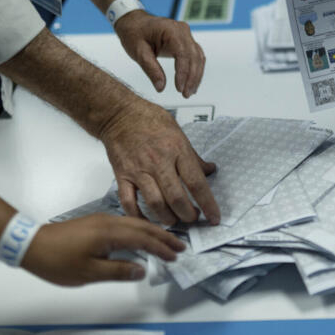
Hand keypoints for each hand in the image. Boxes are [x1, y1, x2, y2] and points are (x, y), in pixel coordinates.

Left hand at [22, 214, 185, 285]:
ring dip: (152, 232)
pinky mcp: (95, 223)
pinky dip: (139, 230)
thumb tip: (142, 269)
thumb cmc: (58, 261)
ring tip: (166, 241)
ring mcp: (101, 220)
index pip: (143, 238)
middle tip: (180, 246)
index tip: (175, 256)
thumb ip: (118, 271)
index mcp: (109, 233)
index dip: (161, 247)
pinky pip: (125, 223)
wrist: (31, 245)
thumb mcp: (89, 272)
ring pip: (134, 223)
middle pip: (143, 226)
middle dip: (163, 236)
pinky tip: (141, 237)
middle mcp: (109, 221)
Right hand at [98, 98, 219, 225]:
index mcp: (177, 150)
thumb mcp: (179, 133)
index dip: (208, 204)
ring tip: (173, 220)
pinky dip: (138, 216)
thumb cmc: (150, 120)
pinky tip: (147, 220)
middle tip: (192, 218)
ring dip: (167, 218)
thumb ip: (194, 155)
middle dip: (187, 215)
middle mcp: (158, 161)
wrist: (120, 114)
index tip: (214, 217)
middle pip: (176, 198)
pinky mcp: (122, 176)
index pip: (196, 182)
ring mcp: (139, 170)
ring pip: (155, 203)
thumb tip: (210, 170)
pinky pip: (129, 202)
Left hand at [114, 10, 205, 97]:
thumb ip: (151, 69)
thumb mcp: (138, 52)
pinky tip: (191, 83)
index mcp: (171, 30)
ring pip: (198, 57)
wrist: (133, 21)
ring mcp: (186, 34)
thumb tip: (161, 87)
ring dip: (196, 76)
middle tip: (185, 94)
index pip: (183, 54)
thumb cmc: (134, 33)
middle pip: (194, 57)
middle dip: (192, 78)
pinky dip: (195, 70)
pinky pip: (195, 56)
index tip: (179, 88)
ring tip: (189, 92)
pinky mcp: (186, 41)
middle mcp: (182, 30)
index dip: (183, 73)